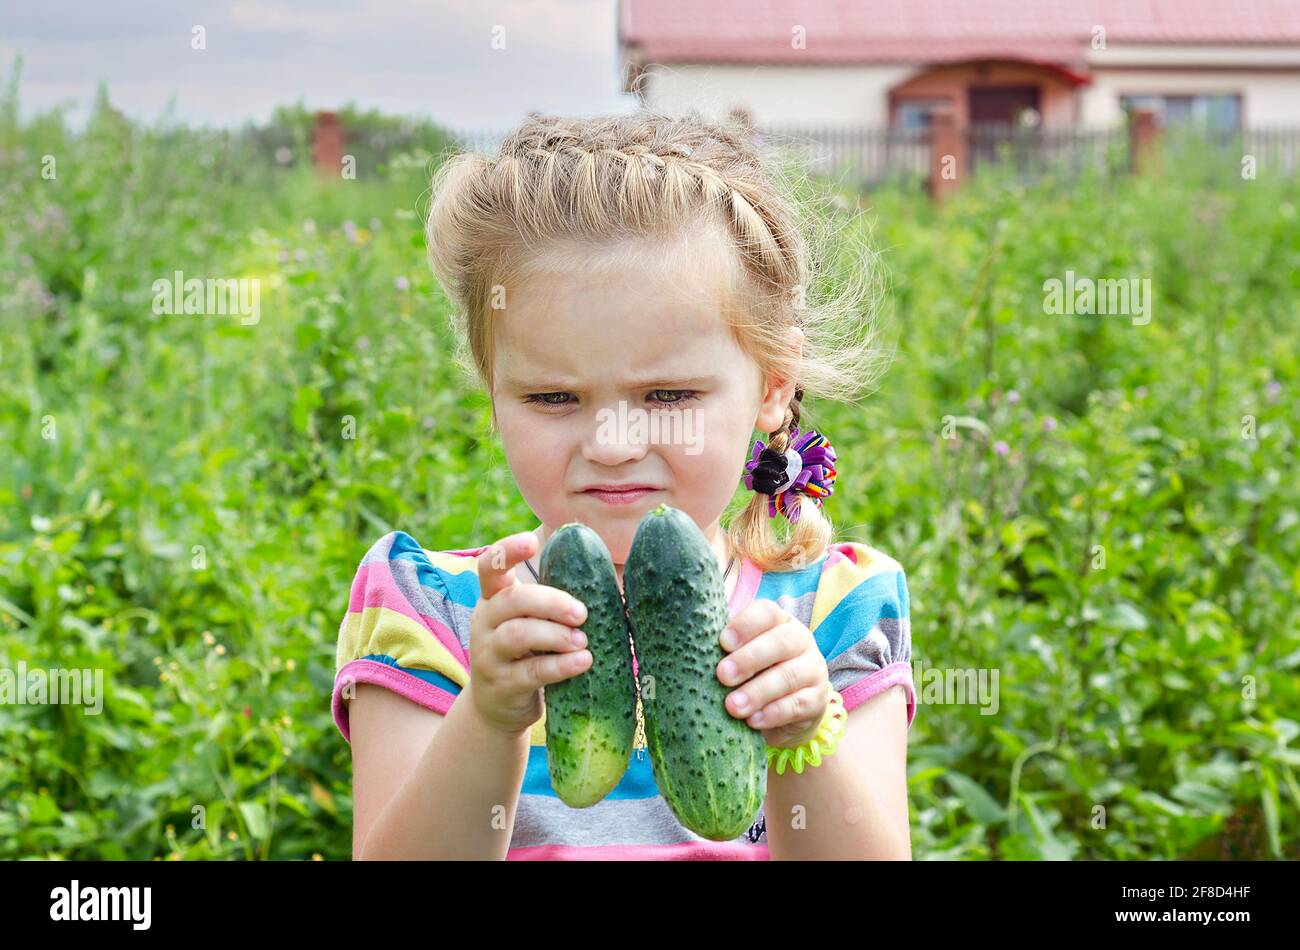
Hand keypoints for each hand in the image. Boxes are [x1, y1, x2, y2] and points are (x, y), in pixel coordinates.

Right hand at [467, 531, 591, 737]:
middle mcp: (485, 621)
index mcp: (493, 597)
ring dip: (556, 635)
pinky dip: (561, 666)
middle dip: (550, 602)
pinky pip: (531, 671)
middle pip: (512, 600)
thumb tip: (608, 574)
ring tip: (583, 641)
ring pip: (518, 635)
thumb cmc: (526, 651)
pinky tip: (583, 661)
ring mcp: (489, 654)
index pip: (489, 566)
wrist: (498, 706)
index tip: (531, 542)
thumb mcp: (529, 620)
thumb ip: (552, 600)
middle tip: (581, 612)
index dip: (507, 551)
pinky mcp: (502, 685)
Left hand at [715, 598, 829, 748]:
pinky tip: (753, 721)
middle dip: (749, 659)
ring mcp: (813, 670)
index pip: (766, 613)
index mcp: (778, 621)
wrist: (786, 711)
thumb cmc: (752, 674)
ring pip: (789, 676)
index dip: (745, 625)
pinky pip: (797, 705)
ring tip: (733, 706)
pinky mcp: (817, 701)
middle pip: (781, 642)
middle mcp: (800, 640)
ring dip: (758, 691)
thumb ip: (725, 650)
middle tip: (722, 675)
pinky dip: (773, 713)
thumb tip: (686, 647)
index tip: (723, 642)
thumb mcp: (740, 656)